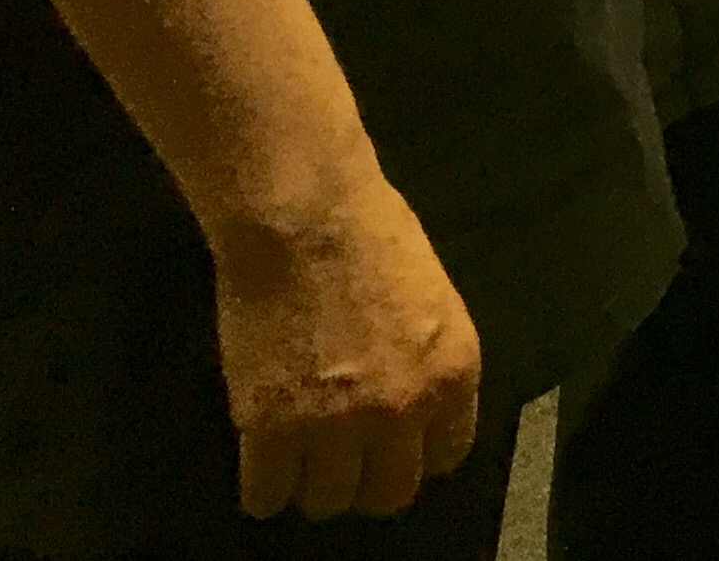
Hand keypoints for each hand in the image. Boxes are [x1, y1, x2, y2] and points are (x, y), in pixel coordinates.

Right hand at [210, 174, 482, 521]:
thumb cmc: (375, 236)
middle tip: (345, 459)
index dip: (416, 453)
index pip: (447, 455)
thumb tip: (415, 408)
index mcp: (454, 373)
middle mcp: (403, 410)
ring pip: (328, 501)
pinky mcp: (269, 428)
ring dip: (315, 484)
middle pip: (389, 494)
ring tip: (301, 458)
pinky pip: (266, 495)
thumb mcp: (435, 304)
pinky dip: (264, 489)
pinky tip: (264, 465)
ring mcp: (335, 425)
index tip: (394, 446)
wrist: (305, 217)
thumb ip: (429, 365)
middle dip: (368, 481)